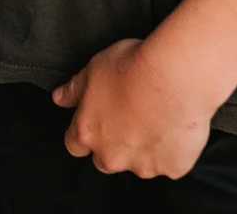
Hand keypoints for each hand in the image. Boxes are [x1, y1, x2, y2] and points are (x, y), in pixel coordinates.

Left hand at [55, 39, 212, 180]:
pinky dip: (174, 150)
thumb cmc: (134, 68)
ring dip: (146, 148)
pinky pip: (172, 164)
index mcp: (88, 132)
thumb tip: (60, 97)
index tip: (99, 119)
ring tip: (159, 117)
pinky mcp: (173, 167)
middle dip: (116, 145)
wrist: (175, 75)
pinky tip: (177, 126)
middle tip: (133, 117)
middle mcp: (112, 156)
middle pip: (106, 159)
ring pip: (141, 164)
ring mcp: (144, 165)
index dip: (86, 132)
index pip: (75, 145)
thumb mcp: (93, 69)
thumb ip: (74, 89)